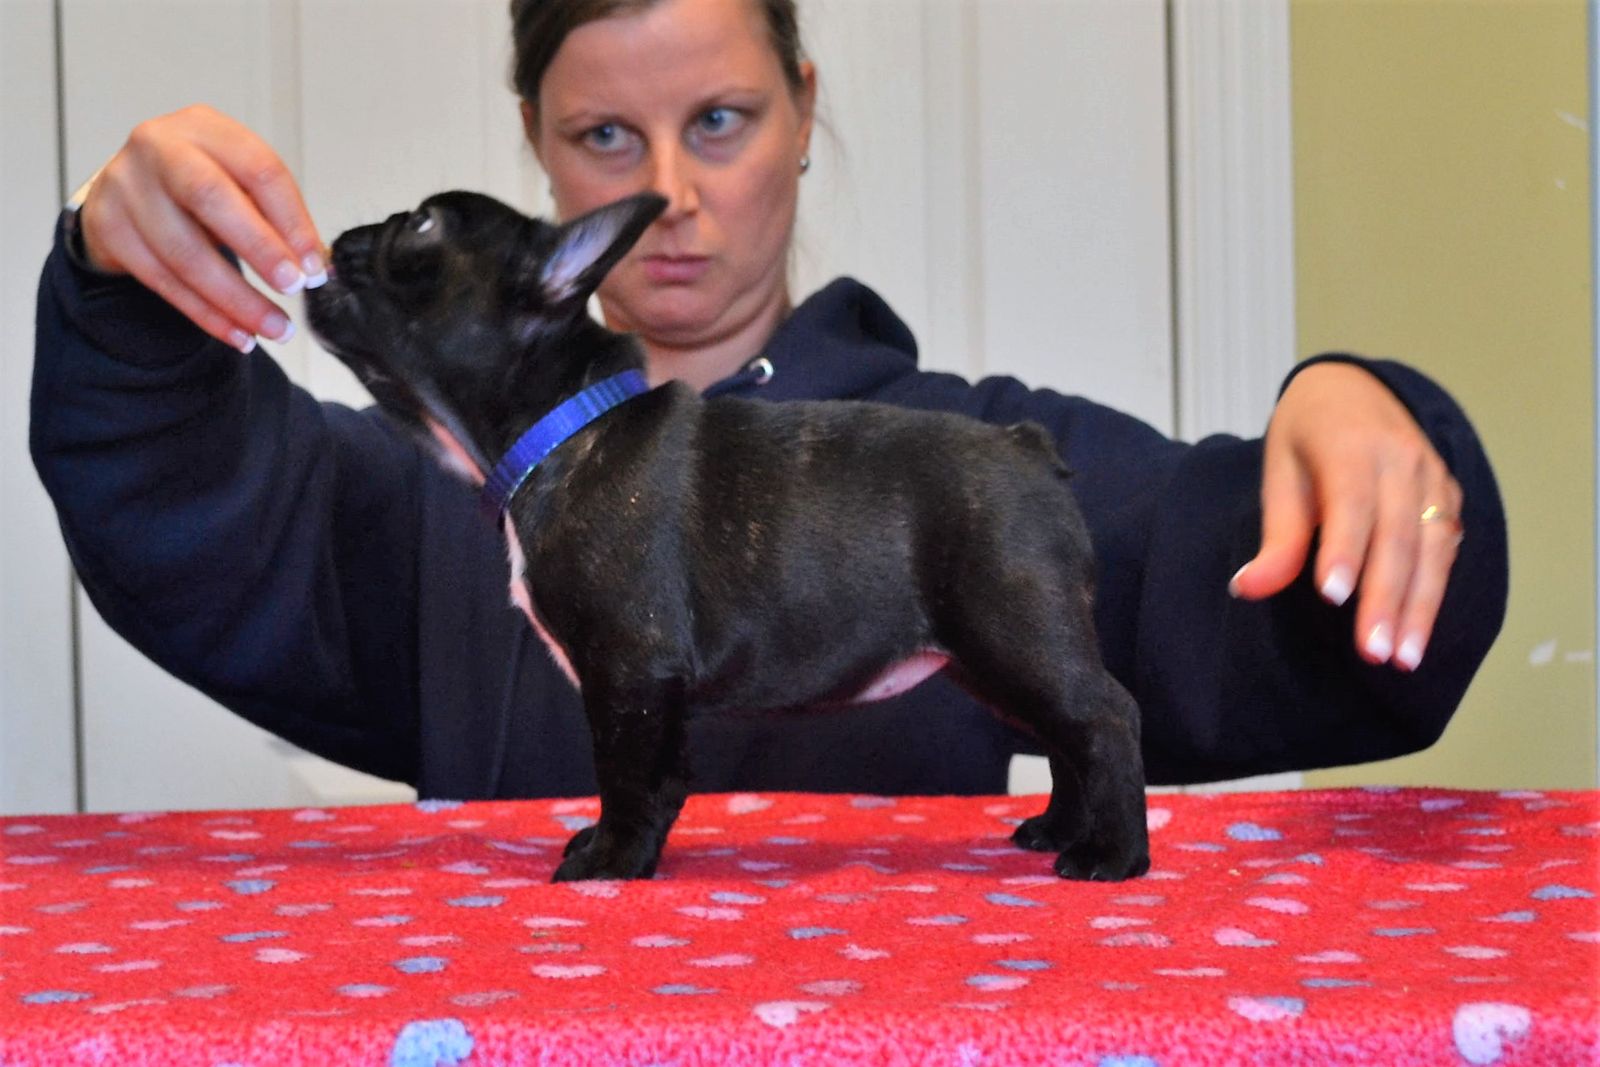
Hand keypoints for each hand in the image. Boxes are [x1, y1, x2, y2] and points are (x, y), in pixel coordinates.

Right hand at [75, 104, 324, 353]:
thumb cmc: (197, 186)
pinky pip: (164, 282)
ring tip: (276, 328)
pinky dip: (207, 314)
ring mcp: (127, 187)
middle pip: (210, 197)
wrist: (129, 189)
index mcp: (205, 128)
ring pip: (183, 251)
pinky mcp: (109, 229)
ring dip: (237, 299)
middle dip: (259, 248)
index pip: (258, 169)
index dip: (292, 221)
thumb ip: (275, 217)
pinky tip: (240, 334)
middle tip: (293, 287)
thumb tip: (316, 266)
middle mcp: (159, 147)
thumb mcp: (237, 183)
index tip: (315, 265)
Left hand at [1228, 361, 1463, 671]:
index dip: (1344, 550)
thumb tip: (1247, 588)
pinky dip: (1436, 591)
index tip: (1332, 597)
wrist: (1355, 388)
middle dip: (1387, 599)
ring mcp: (1431, 475)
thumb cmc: (1307, 436)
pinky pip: (1447, 546)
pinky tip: (1421, 630)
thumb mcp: (1279, 472)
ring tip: (1403, 657)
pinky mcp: (1448, 494)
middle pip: (1398, 535)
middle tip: (1373, 652)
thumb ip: (1275, 534)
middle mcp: (1401, 458)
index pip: (1351, 503)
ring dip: (1420, 607)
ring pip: (1432, 548)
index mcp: (1350, 445)